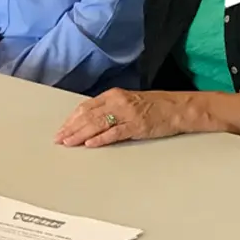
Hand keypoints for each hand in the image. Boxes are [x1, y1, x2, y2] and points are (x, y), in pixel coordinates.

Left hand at [55, 89, 195, 147]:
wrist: (180, 108)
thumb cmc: (155, 106)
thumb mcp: (128, 102)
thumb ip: (109, 109)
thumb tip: (89, 122)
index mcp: (114, 95)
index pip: (86, 107)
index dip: (71, 119)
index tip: (61, 129)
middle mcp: (118, 102)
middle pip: (88, 116)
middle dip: (71, 128)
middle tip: (59, 139)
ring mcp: (127, 114)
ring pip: (98, 124)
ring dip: (81, 135)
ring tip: (69, 143)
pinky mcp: (137, 126)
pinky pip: (115, 133)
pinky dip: (101, 138)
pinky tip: (90, 144)